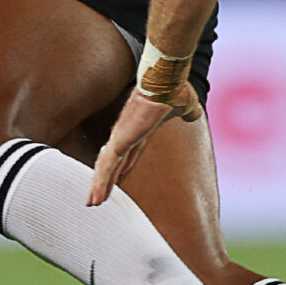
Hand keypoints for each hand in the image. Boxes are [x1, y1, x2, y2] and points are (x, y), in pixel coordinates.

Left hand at [87, 77, 201, 204]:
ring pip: (106, 167)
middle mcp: (127, 132)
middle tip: (98, 195)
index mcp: (141, 127)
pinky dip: (100, 182)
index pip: (130, 150)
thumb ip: (188, 112)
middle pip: (113, 162)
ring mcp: (120, 136)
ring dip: (100, 186)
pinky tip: (95, 196)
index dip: (124, 164)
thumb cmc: (174, 88)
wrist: (166, 81)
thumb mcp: (185, 105)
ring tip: (92, 203)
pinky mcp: (119, 140)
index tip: (120, 175)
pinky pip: (106, 167)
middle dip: (107, 179)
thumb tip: (193, 114)